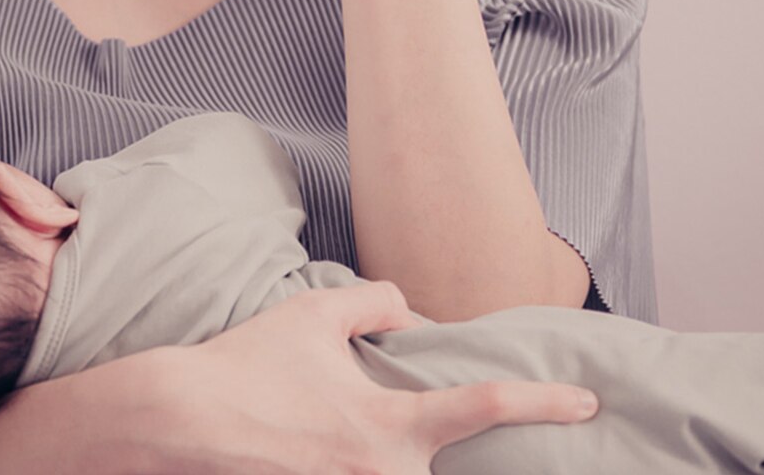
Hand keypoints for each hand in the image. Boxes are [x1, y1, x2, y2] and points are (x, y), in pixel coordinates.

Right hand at [142, 280, 597, 473]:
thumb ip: (379, 304)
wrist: (179, 421)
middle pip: (443, 464)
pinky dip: (366, 461)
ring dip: (394, 454)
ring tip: (332, 420)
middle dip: (430, 438)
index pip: (484, 406)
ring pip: (407, 474)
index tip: (584, 401)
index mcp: (390, 425)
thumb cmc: (247, 365)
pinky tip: (322, 439)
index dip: (542, 401)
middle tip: (372, 409)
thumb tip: (412, 317)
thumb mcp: (316, 314)